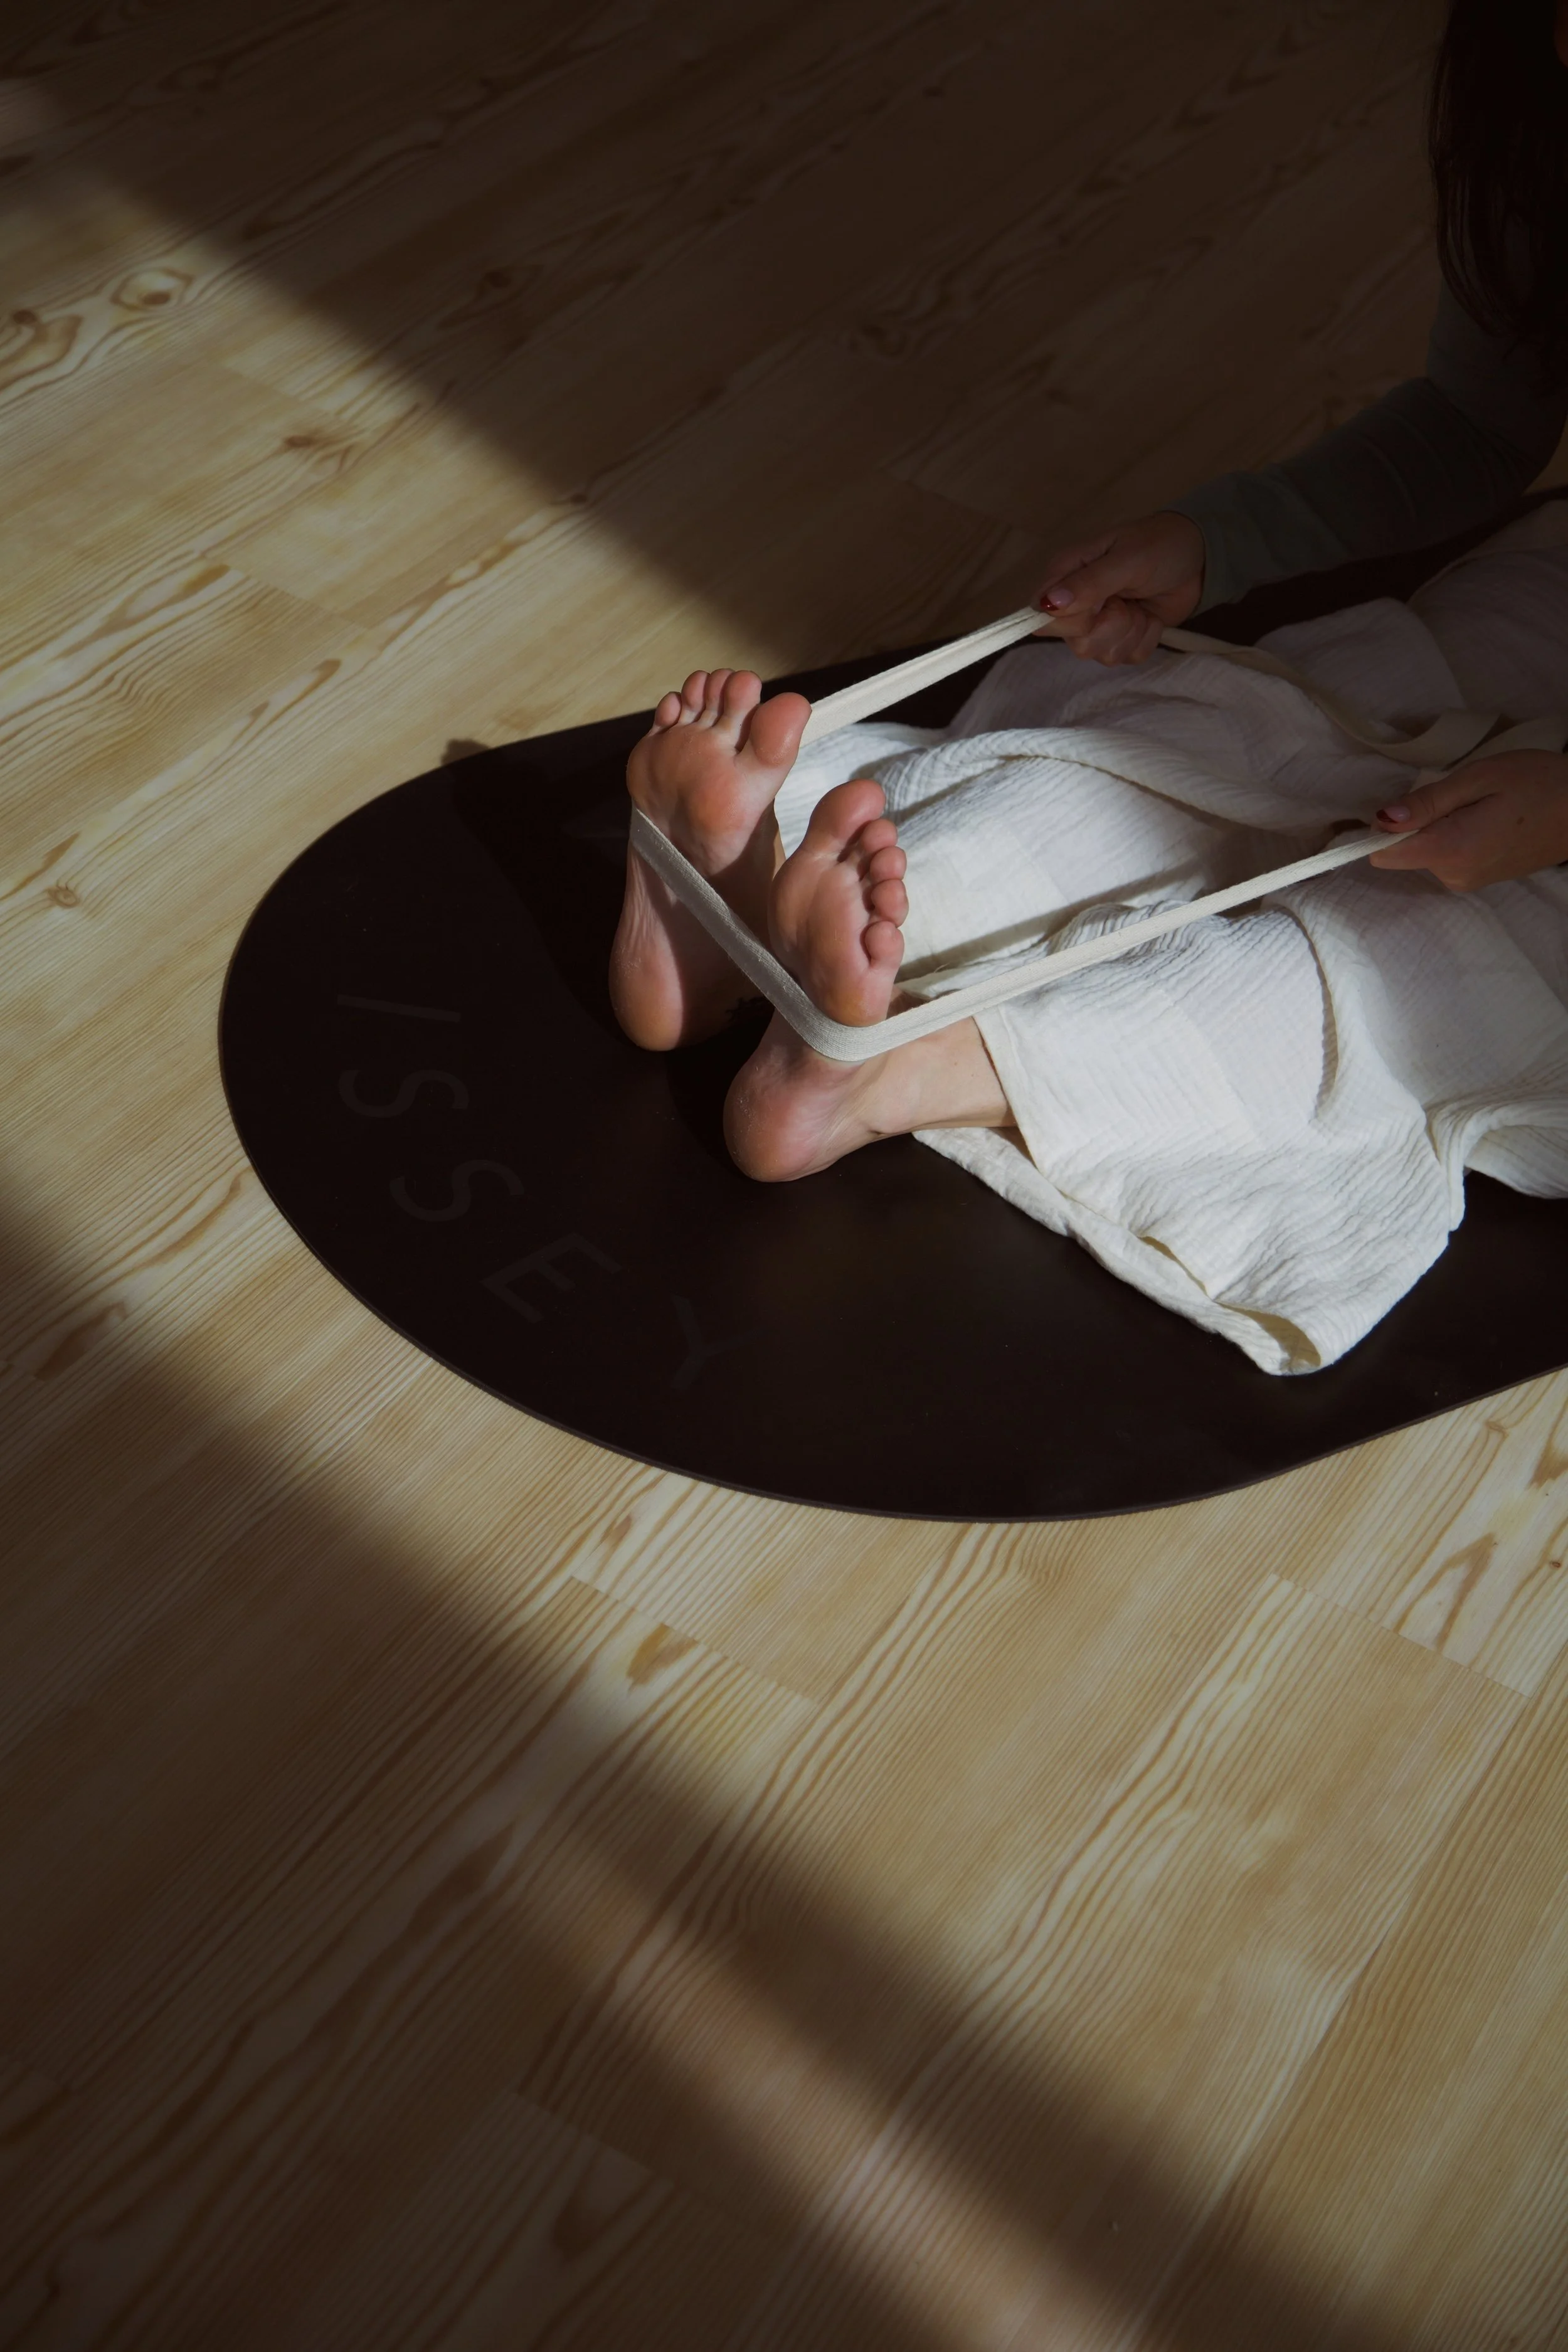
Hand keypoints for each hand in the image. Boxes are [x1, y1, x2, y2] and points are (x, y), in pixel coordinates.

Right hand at [1035, 510, 1206, 663]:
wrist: (1200, 557)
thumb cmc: (1162, 544)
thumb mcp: (1128, 558)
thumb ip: (1090, 583)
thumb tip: (1049, 603)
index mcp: (1066, 574)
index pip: (1043, 617)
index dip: (1073, 620)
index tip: (1101, 603)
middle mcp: (1076, 602)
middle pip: (1076, 644)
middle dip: (1112, 627)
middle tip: (1127, 600)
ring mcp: (1099, 623)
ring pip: (1102, 654)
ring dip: (1132, 632)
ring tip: (1141, 604)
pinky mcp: (1122, 638)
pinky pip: (1126, 659)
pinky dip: (1146, 639)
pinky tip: (1150, 615)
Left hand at [1368, 751, 1567, 888]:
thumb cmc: (1538, 783)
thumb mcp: (1480, 777)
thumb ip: (1428, 802)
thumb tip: (1381, 819)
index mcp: (1450, 851)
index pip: (1382, 854)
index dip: (1380, 828)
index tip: (1399, 804)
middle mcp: (1452, 875)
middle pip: (1403, 852)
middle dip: (1416, 822)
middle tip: (1457, 795)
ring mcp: (1466, 881)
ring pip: (1425, 853)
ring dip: (1438, 827)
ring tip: (1478, 805)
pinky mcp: (1477, 879)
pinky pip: (1445, 857)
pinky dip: (1453, 836)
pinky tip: (1484, 818)